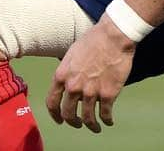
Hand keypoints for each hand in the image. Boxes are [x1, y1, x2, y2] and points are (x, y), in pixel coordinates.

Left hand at [46, 16, 134, 132]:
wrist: (112, 37)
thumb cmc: (92, 41)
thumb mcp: (71, 54)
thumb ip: (67, 71)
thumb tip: (67, 84)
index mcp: (62, 75)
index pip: (52, 101)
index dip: (54, 114)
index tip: (59, 120)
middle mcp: (74, 86)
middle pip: (68, 114)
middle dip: (73, 122)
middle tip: (78, 124)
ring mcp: (91, 92)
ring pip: (87, 119)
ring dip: (91, 126)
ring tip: (95, 127)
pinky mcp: (108, 94)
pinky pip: (105, 115)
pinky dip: (107, 121)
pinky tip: (109, 121)